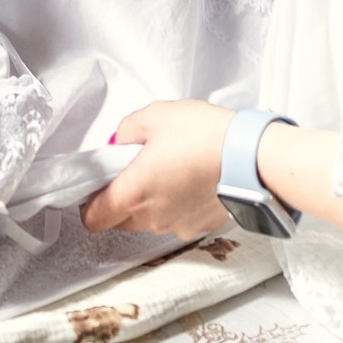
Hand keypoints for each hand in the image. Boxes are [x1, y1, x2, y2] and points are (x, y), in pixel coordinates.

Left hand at [80, 100, 234, 236]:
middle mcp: (152, 216)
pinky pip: (177, 218)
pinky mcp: (200, 225)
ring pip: (148, 221)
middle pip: (119, 220)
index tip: (97, 185)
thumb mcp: (156, 116)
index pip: (93, 218)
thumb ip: (127, 130)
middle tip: (134, 169)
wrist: (252, 157)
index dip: (89, 203)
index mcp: (133, 193)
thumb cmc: (206, 137)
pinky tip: (190, 179)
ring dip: (150, 201)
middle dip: (120, 198)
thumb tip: (121, 141)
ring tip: (168, 170)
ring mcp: (177, 224)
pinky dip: (177, 204)